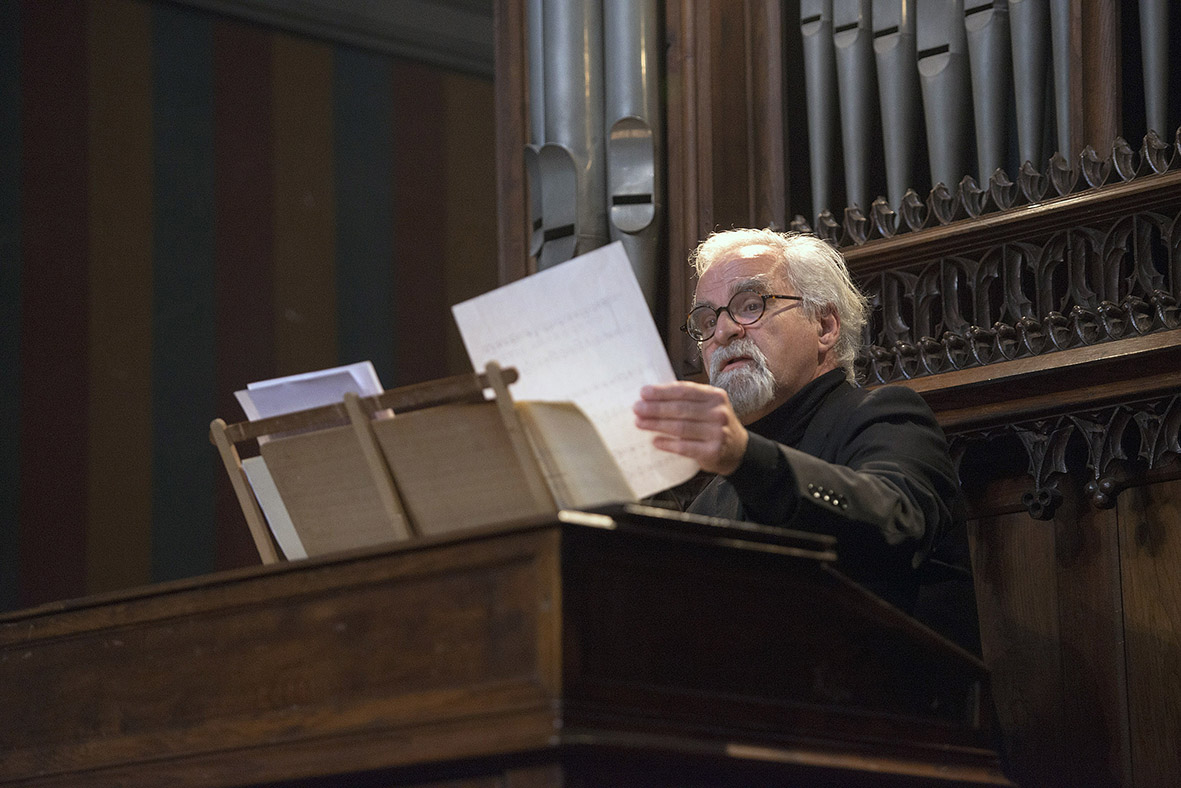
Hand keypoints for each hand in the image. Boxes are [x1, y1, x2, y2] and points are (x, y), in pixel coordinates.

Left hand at [633, 381, 747, 474]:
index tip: (643, 392)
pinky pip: (685, 447)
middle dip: (655, 408)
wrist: (738, 450)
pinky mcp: (713, 451)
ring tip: (640, 423)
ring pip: (680, 428)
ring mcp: (717, 433)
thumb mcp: (709, 406)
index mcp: (715, 396)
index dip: (662, 391)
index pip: (685, 390)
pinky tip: (655, 441)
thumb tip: (652, 397)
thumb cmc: (715, 425)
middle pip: (680, 409)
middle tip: (637, 408)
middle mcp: (718, 412)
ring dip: (656, 425)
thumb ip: (688, 400)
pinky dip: (668, 444)